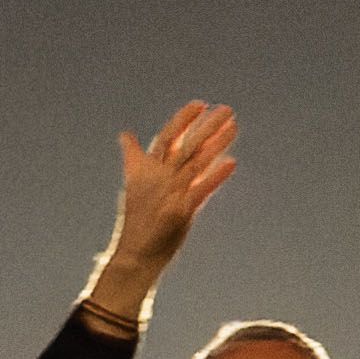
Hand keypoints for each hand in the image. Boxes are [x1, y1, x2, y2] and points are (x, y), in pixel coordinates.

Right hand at [84, 100, 238, 314]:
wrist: (135, 253)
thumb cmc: (138, 220)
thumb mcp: (134, 183)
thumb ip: (136, 158)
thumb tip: (125, 135)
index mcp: (148, 168)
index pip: (168, 136)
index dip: (184, 119)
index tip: (200, 104)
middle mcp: (160, 176)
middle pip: (186, 144)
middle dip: (207, 125)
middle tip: (227, 109)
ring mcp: (171, 192)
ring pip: (197, 161)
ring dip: (217, 143)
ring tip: (234, 127)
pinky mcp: (180, 210)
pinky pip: (202, 189)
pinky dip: (216, 176)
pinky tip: (232, 163)